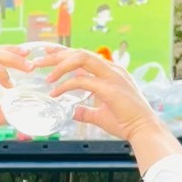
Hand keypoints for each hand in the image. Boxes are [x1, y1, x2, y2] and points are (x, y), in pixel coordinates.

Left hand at [44, 49, 168, 143]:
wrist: (143, 129)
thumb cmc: (125, 121)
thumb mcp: (100, 115)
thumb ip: (86, 112)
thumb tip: (74, 112)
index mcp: (111, 72)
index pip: (84, 55)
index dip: (64, 52)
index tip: (47, 52)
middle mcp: (112, 69)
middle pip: (80, 53)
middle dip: (58, 55)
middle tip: (39, 61)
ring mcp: (112, 77)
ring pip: (82, 59)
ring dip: (61, 65)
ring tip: (47, 77)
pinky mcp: (110, 88)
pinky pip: (82, 81)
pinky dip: (66, 86)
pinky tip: (55, 93)